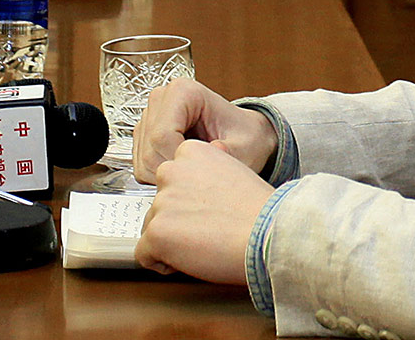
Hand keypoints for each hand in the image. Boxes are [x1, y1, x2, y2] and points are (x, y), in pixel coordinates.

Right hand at [132, 78, 277, 183]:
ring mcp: (151, 116)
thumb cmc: (244, 135)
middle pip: (149, 149)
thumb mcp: (245, 146)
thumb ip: (231, 151)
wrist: (244, 136)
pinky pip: (142, 165)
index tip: (198, 171)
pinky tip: (183, 168)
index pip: (161, 135)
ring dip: (166, 174)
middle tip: (197, 175)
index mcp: (183, 91)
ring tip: (193, 170)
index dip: (177, 160)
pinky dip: (161, 175)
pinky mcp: (146, 134)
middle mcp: (162, 99)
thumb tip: (215, 152)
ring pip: (142, 160)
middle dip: (172, 169)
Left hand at [135, 139, 273, 282]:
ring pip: (152, 227)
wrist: (270, 234)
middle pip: (159, 202)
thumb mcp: (236, 172)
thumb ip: (210, 173)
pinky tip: (190, 259)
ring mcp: (162, 201)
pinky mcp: (157, 231)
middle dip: (176, 219)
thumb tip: (201, 184)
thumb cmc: (262, 210)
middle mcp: (171, 171)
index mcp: (191, 151)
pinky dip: (162, 262)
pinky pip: (144, 254)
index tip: (207, 210)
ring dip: (171, 240)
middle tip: (206, 230)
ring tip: (203, 245)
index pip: (172, 177)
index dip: (188, 199)